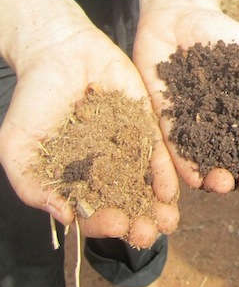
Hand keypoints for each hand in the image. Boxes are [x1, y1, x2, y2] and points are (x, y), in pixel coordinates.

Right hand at [0, 21, 179, 247]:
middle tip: (150, 233)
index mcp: (77, 179)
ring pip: (145, 182)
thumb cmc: (33, 100)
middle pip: (126, 203)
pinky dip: (164, 170)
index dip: (103, 223)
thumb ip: (34, 184)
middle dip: (139, 222)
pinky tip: (172, 186)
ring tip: (168, 220)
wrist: (59, 53)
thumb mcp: (18, 145)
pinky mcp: (145, 123)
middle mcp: (106, 168)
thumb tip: (65, 218)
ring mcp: (128, 146)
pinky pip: (157, 150)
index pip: (93, 211)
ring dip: (158, 204)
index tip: (115, 225)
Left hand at [133, 3, 238, 193]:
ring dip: (221, 182)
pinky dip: (187, 168)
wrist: (176, 19)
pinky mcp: (169, 127)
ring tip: (224, 183)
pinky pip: (177, 153)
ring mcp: (200, 130)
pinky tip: (195, 179)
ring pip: (213, 166)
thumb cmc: (222, 32)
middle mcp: (230, 128)